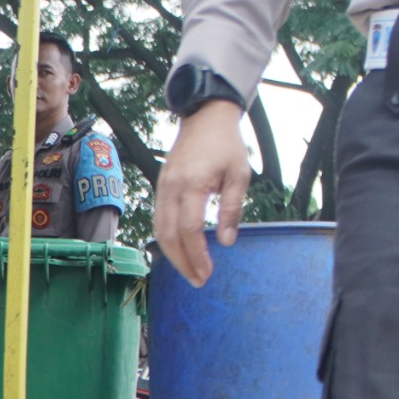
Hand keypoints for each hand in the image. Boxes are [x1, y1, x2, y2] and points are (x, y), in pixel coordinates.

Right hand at [154, 100, 250, 285]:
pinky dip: (167, 239)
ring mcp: (161, 188)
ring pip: (159, 229)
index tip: (207, 273)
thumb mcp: (239, 174)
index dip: (197, 255)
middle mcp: (170, 189)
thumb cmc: (227, 145)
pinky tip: (179, 250)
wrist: (205, 118)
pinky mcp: (160, 187)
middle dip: (182, 262)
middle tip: (198, 281)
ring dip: (172, 254)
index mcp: (192, 185)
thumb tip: (226, 242)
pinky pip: (159, 219)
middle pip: (169, 235)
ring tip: (190, 271)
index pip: (190, 229)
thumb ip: (232, 208)